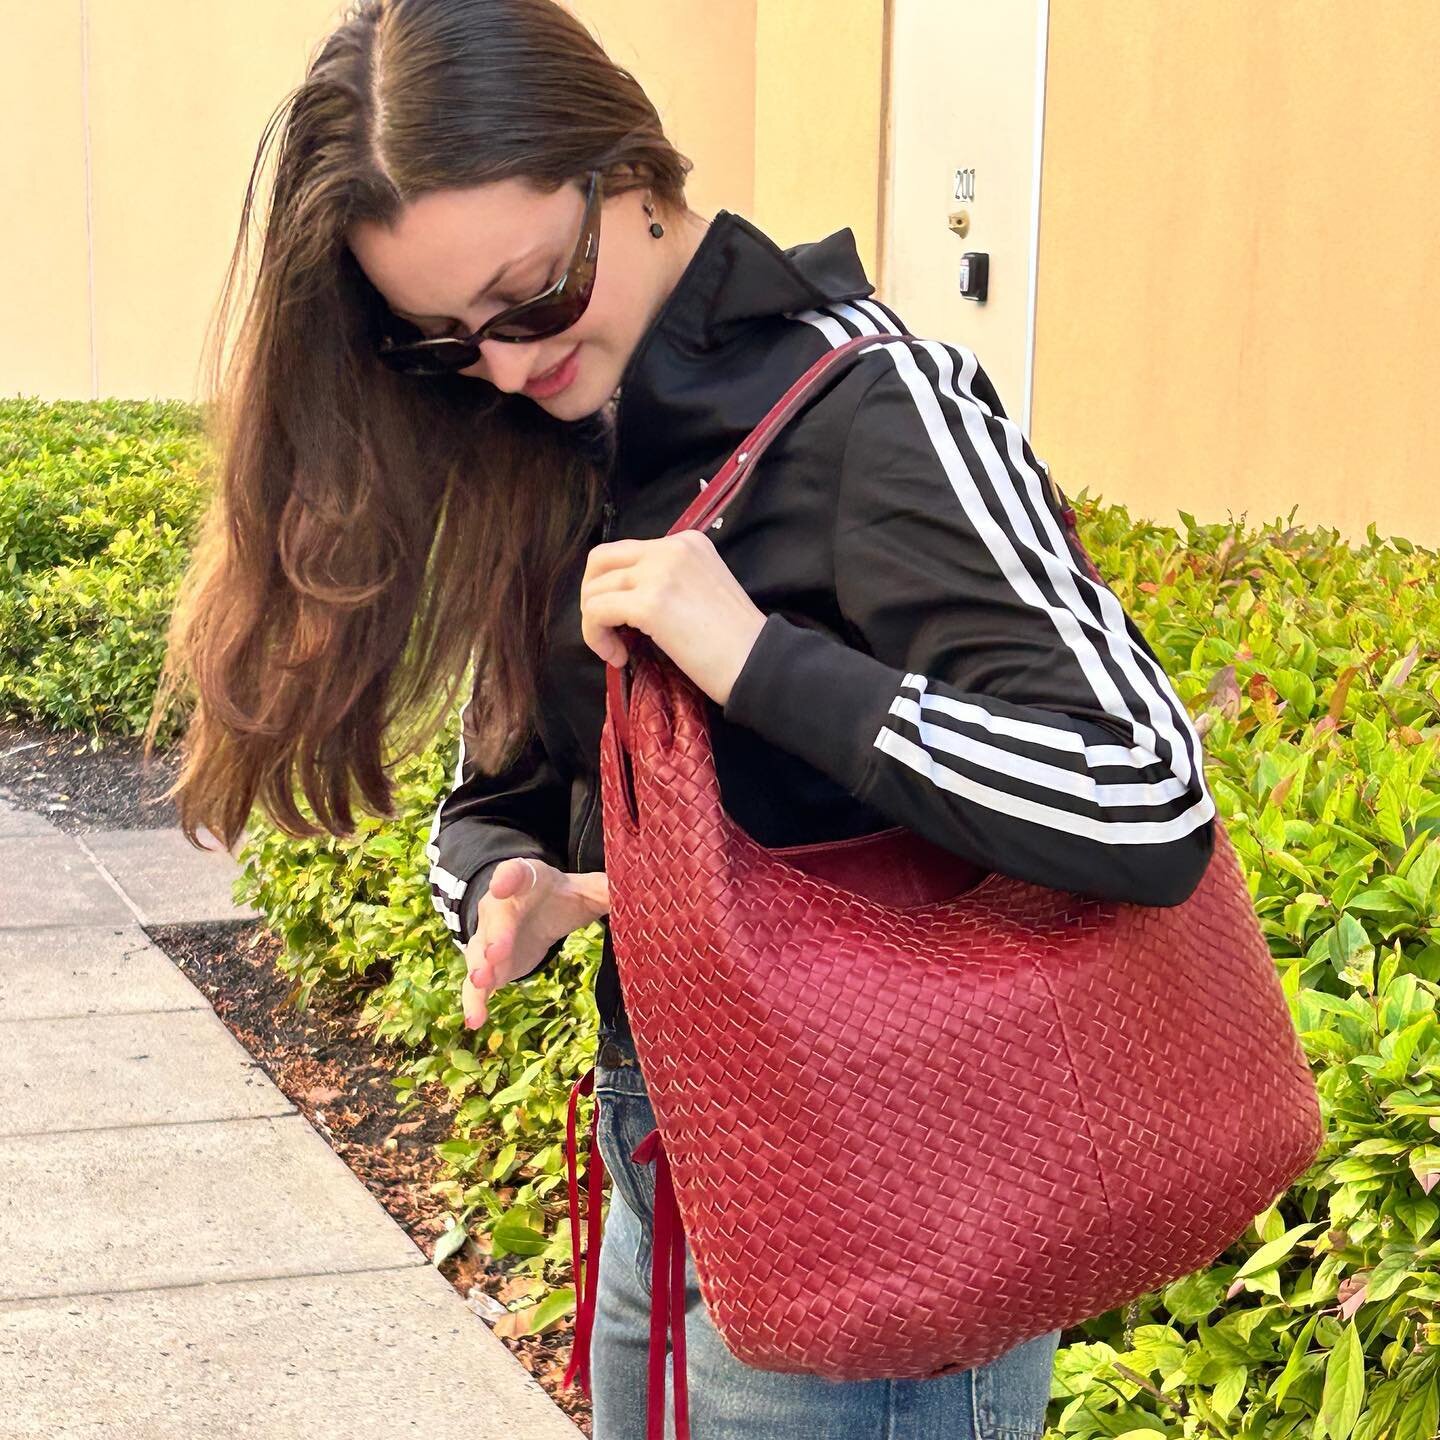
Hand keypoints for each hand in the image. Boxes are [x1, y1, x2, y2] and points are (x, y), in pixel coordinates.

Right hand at [461, 859, 608, 1028]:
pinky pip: (476, 983)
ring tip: (482, 983)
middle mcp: (499, 906)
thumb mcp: (582, 891)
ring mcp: (488, 937)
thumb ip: (602, 890)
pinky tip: (476, 1020)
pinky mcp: (487, 966)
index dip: (508, 878)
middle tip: (496, 953)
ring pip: (479, 951)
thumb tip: (629, 890)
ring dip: (480, 967)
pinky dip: (474, 1001)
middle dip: (496, 934)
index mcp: (525, 880)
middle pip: (495, 918)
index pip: (514, 872)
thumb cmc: (560, 898)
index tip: (502, 884)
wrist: (537, 913)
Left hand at [579, 530, 767, 704]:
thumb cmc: (735, 642)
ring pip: (595, 590)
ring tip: (617, 650)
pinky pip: (597, 613)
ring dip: (594, 624)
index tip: (625, 621)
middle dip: (592, 596)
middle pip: (601, 560)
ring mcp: (659, 573)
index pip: (627, 553)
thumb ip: (669, 582)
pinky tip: (618, 657)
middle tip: (606, 628)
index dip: (614, 587)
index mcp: (687, 542)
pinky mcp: (650, 603)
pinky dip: (596, 637)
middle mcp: (671, 548)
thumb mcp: (703, 591)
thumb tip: (625, 600)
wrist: (758, 663)